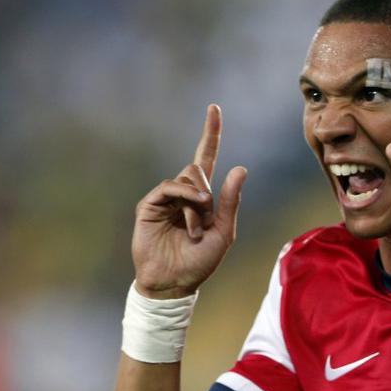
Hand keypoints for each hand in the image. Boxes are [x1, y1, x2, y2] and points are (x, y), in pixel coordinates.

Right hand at [131, 104, 247, 297]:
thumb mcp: (224, 231)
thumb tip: (240, 167)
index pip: (206, 157)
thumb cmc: (200, 261)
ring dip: (196, 206)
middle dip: (206, 195)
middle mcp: (182, 193)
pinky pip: (169, 187)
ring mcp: (164, 198)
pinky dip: (183, 200)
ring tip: (193, 232)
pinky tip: (187, 222)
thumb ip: (231, 201)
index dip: (211, 134)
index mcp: (201, 197)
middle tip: (203, 225)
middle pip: (197, 168)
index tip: (214, 108)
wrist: (174, 282)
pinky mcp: (149, 205)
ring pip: (186, 178)